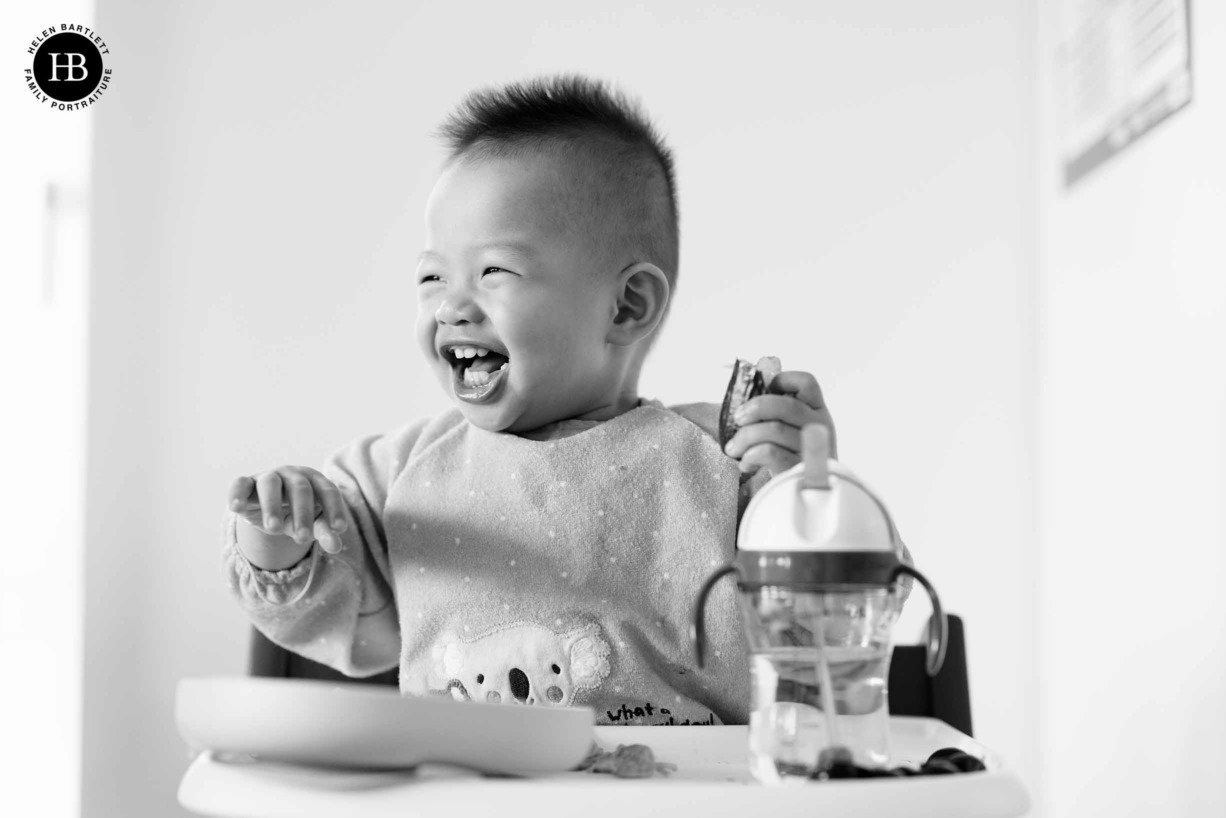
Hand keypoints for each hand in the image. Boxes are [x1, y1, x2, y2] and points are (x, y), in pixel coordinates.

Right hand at [227, 466, 347, 554]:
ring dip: (272, 505)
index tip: (339, 528)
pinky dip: (237, 493)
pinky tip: (236, 508)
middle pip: (300, 489)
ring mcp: (268, 477)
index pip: (328, 491)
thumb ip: (325, 532)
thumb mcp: (312, 524)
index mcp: (315, 481)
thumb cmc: (297, 514)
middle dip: (303, 514)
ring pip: (270, 484)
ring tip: (274, 529)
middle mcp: (292, 474)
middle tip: (303, 538)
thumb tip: (336, 547)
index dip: (335, 508)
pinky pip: (240, 484)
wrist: (269, 508)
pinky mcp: (246, 484)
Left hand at [722, 357, 837, 477]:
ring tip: (733, 448)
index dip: (782, 380)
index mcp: (817, 410)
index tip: (763, 393)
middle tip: (738, 418)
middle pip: (786, 405)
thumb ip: (773, 413)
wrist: (804, 495)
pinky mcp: (799, 469)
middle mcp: (820, 426)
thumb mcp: (789, 430)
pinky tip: (746, 464)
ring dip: (744, 437)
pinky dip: (750, 456)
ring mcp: (812, 449)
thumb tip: (742, 403)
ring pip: (774, 429)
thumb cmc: (789, 458)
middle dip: (754, 408)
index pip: (807, 382)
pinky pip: (769, 452)